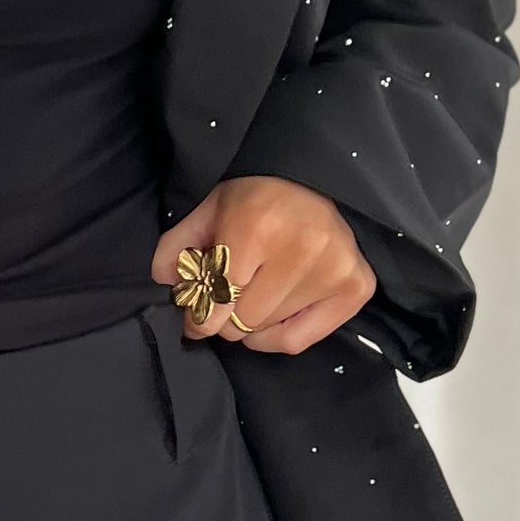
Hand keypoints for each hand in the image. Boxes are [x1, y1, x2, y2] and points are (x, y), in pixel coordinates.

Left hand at [151, 177, 375, 352]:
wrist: (310, 179)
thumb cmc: (256, 199)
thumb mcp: (209, 211)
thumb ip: (177, 246)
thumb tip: (164, 281)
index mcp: (256, 230)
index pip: (216, 303)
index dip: (198, 315)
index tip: (195, 316)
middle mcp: (300, 252)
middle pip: (240, 323)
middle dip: (225, 315)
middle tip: (229, 295)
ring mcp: (332, 271)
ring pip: (266, 331)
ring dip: (252, 320)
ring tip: (256, 290)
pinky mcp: (355, 287)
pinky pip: (298, 341)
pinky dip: (276, 337)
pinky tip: (274, 313)